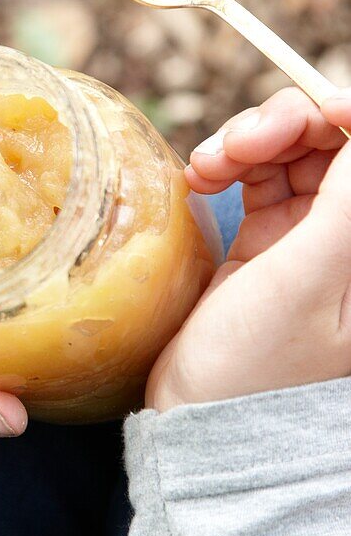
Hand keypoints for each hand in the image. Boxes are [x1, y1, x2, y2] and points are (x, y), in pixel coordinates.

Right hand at [146, 87, 350, 410]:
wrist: (199, 420)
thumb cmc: (258, 365)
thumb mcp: (310, 278)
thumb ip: (348, 202)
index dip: (341, 117)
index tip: (307, 114)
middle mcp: (348, 237)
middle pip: (330, 141)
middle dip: (284, 125)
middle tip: (237, 145)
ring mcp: (308, 235)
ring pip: (291, 149)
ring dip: (246, 142)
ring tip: (205, 167)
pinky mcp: (267, 239)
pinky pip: (256, 175)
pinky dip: (228, 164)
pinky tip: (200, 179)